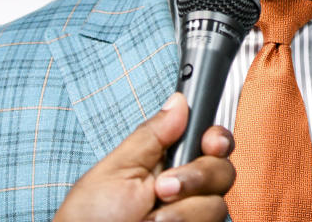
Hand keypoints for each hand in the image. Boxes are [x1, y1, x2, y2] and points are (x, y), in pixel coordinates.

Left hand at [53, 92, 234, 221]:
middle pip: (222, 167)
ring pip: (218, 199)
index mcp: (164, 164)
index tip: (209, 141)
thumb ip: (151, 135)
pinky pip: (214, 221)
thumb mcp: (115, 170)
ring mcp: (190, 213)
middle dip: (197, 175)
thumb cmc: (89, 220)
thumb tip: (178, 101)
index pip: (208, 141)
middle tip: (164, 187)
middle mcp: (183, 188)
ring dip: (184, 208)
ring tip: (152, 218)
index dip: (216, 137)